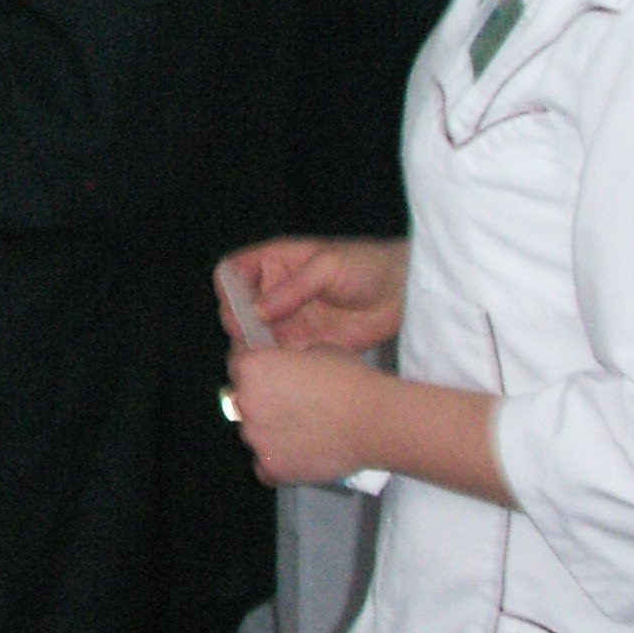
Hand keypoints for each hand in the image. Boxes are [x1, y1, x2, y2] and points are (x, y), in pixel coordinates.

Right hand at [227, 236, 408, 352]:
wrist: (405, 293)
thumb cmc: (367, 265)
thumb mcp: (328, 265)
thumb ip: (293, 287)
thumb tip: (257, 311)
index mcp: (274, 263)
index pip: (233, 272)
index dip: (228, 289)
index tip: (236, 307)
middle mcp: (274, 292)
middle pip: (237, 309)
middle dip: (238, 324)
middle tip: (251, 339)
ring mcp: (288, 320)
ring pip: (254, 336)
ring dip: (254, 347)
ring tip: (265, 358)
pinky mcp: (305, 344)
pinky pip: (280, 355)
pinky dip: (276, 363)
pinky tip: (282, 369)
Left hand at [228, 344, 384, 483]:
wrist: (375, 421)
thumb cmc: (350, 380)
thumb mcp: (316, 349)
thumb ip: (289, 359)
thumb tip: (288, 367)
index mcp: (251, 367)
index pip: (238, 368)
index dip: (257, 374)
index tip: (273, 381)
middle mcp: (244, 401)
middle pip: (241, 403)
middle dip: (261, 405)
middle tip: (291, 410)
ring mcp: (255, 437)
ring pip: (252, 436)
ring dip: (269, 435)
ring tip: (302, 435)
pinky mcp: (270, 467)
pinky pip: (264, 467)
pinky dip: (278, 465)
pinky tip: (300, 457)